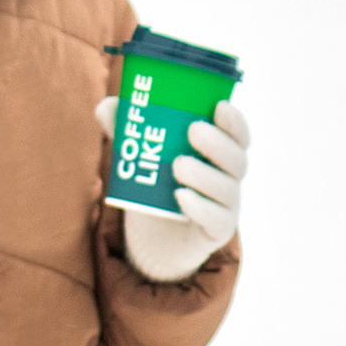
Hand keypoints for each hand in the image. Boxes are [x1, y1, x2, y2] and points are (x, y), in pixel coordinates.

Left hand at [94, 94, 248, 282]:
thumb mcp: (144, 157)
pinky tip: (181, 196)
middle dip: (219, 144)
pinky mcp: (216, 231)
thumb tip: (106, 106)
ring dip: (205, 174)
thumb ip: (129, 131)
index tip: (220, 106)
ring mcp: (226, 206)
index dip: (235, 121)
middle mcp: (229, 178)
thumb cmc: (159, 187)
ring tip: (178, 165)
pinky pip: (216, 220)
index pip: (239, 135)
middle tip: (194, 130)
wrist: (158, 238)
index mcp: (220, 154)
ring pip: (226, 189)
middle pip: (237, 160)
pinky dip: (200, 207)